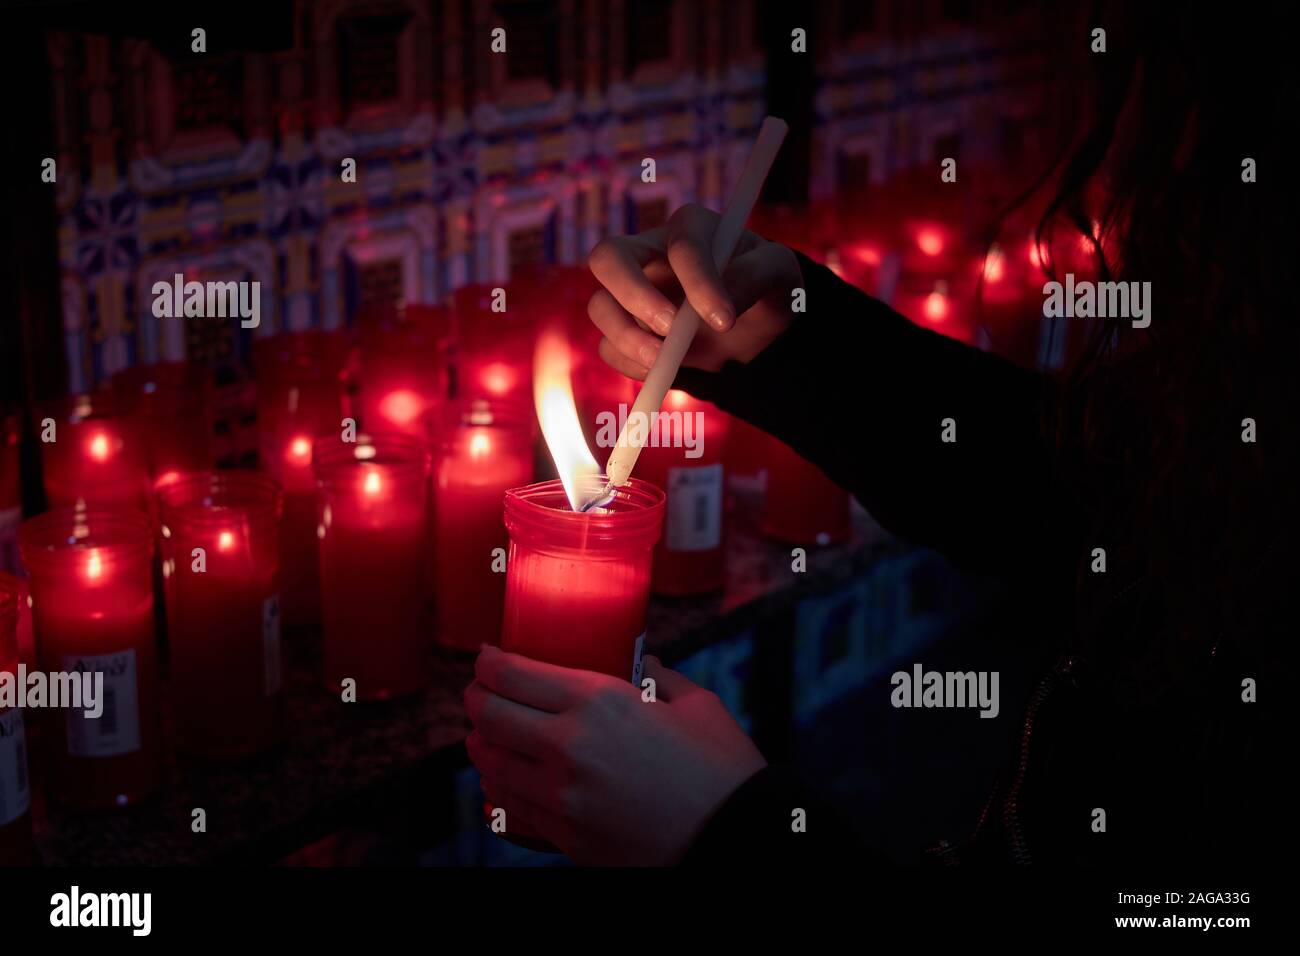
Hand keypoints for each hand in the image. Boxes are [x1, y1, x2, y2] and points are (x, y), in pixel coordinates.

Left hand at [463, 645, 766, 865]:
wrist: (734, 844)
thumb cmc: (722, 770)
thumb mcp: (696, 704)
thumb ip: (659, 676)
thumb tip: (642, 662)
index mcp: (600, 704)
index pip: (513, 675)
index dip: (488, 662)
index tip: (487, 657)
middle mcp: (569, 749)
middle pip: (488, 717)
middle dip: (476, 698)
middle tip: (481, 690)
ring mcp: (562, 799)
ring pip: (488, 765)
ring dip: (480, 743)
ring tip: (487, 732)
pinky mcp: (565, 839)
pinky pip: (508, 809)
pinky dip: (496, 788)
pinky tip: (503, 778)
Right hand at [586, 203, 802, 378]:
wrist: (756, 329)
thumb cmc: (763, 287)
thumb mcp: (777, 274)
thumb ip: (755, 276)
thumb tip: (723, 304)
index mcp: (689, 230)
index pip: (682, 246)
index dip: (699, 282)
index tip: (724, 320)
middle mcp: (649, 255)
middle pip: (608, 258)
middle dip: (634, 295)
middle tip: (668, 330)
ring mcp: (631, 294)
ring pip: (600, 307)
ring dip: (627, 337)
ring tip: (663, 362)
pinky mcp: (627, 331)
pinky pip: (608, 348)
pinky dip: (629, 363)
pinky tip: (661, 370)